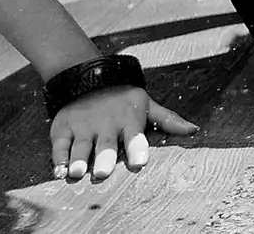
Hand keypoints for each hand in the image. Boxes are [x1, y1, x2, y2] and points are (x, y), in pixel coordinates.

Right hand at [49, 85, 198, 182]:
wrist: (88, 79)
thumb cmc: (123, 99)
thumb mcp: (147, 105)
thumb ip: (168, 120)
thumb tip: (194, 130)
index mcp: (129, 121)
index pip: (136, 137)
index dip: (138, 150)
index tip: (140, 163)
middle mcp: (106, 125)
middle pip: (107, 145)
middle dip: (105, 158)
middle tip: (103, 173)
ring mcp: (83, 127)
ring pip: (82, 147)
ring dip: (79, 160)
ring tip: (78, 172)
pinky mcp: (63, 129)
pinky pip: (60, 146)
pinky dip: (59, 159)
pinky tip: (59, 172)